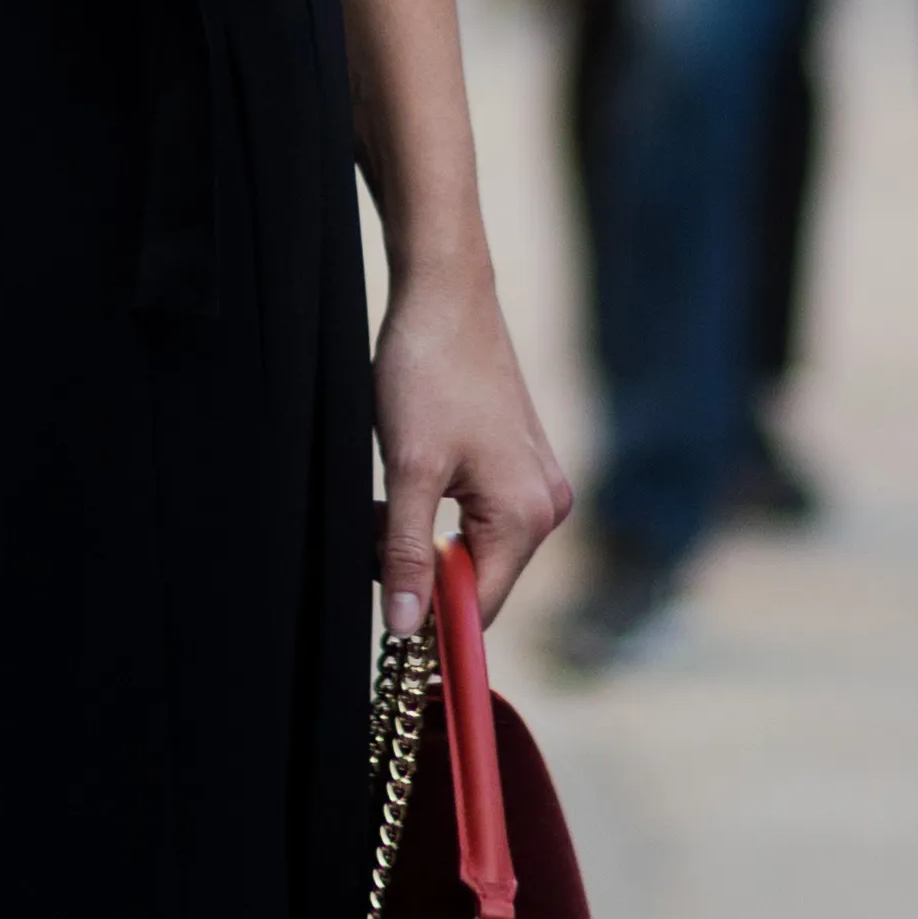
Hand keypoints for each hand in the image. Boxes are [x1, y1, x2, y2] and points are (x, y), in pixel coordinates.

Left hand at [374, 256, 572, 629]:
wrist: (444, 292)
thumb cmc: (427, 372)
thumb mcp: (408, 470)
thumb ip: (405, 552)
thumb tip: (404, 626)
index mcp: (528, 515)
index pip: (480, 605)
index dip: (430, 619)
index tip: (383, 616)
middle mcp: (546, 505)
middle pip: (476, 576)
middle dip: (418, 567)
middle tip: (370, 530)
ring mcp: (536, 481)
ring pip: (470, 544)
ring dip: (420, 537)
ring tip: (384, 498)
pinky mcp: (519, 461)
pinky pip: (476, 513)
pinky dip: (434, 510)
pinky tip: (407, 479)